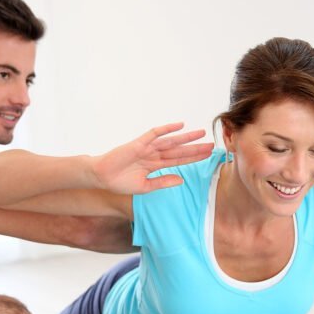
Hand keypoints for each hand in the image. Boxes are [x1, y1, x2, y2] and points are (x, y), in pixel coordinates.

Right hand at [92, 123, 213, 193]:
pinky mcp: (138, 143)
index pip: (179, 160)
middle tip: (211, 144)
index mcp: (156, 165)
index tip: (208, 156)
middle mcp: (154, 155)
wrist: (102, 177)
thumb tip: (181, 180)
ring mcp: (147, 148)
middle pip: (179, 150)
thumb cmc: (120, 182)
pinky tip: (179, 125)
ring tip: (201, 133)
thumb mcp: (145, 187)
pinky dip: (166, 129)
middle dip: (195, 148)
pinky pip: (154, 134)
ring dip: (186, 137)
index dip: (193, 158)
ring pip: (170, 141)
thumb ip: (162, 182)